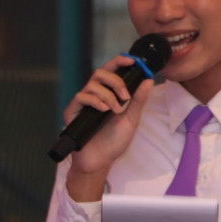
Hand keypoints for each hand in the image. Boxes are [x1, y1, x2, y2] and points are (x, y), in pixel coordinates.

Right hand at [64, 55, 153, 190]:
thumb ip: (138, 100)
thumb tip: (148, 80)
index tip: (131, 61)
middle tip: (125, 96)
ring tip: (116, 111)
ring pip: (92, 84)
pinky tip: (104, 111)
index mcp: (108, 94)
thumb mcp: (131, 119)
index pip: (111, 71)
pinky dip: (95, 101)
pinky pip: (81, 96)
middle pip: (100, 72)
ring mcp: (82, 103)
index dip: (119, 62)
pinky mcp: (72, 112)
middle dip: (116, 81)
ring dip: (108, 95)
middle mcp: (94, 95)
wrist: (101, 160)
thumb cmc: (114, 141)